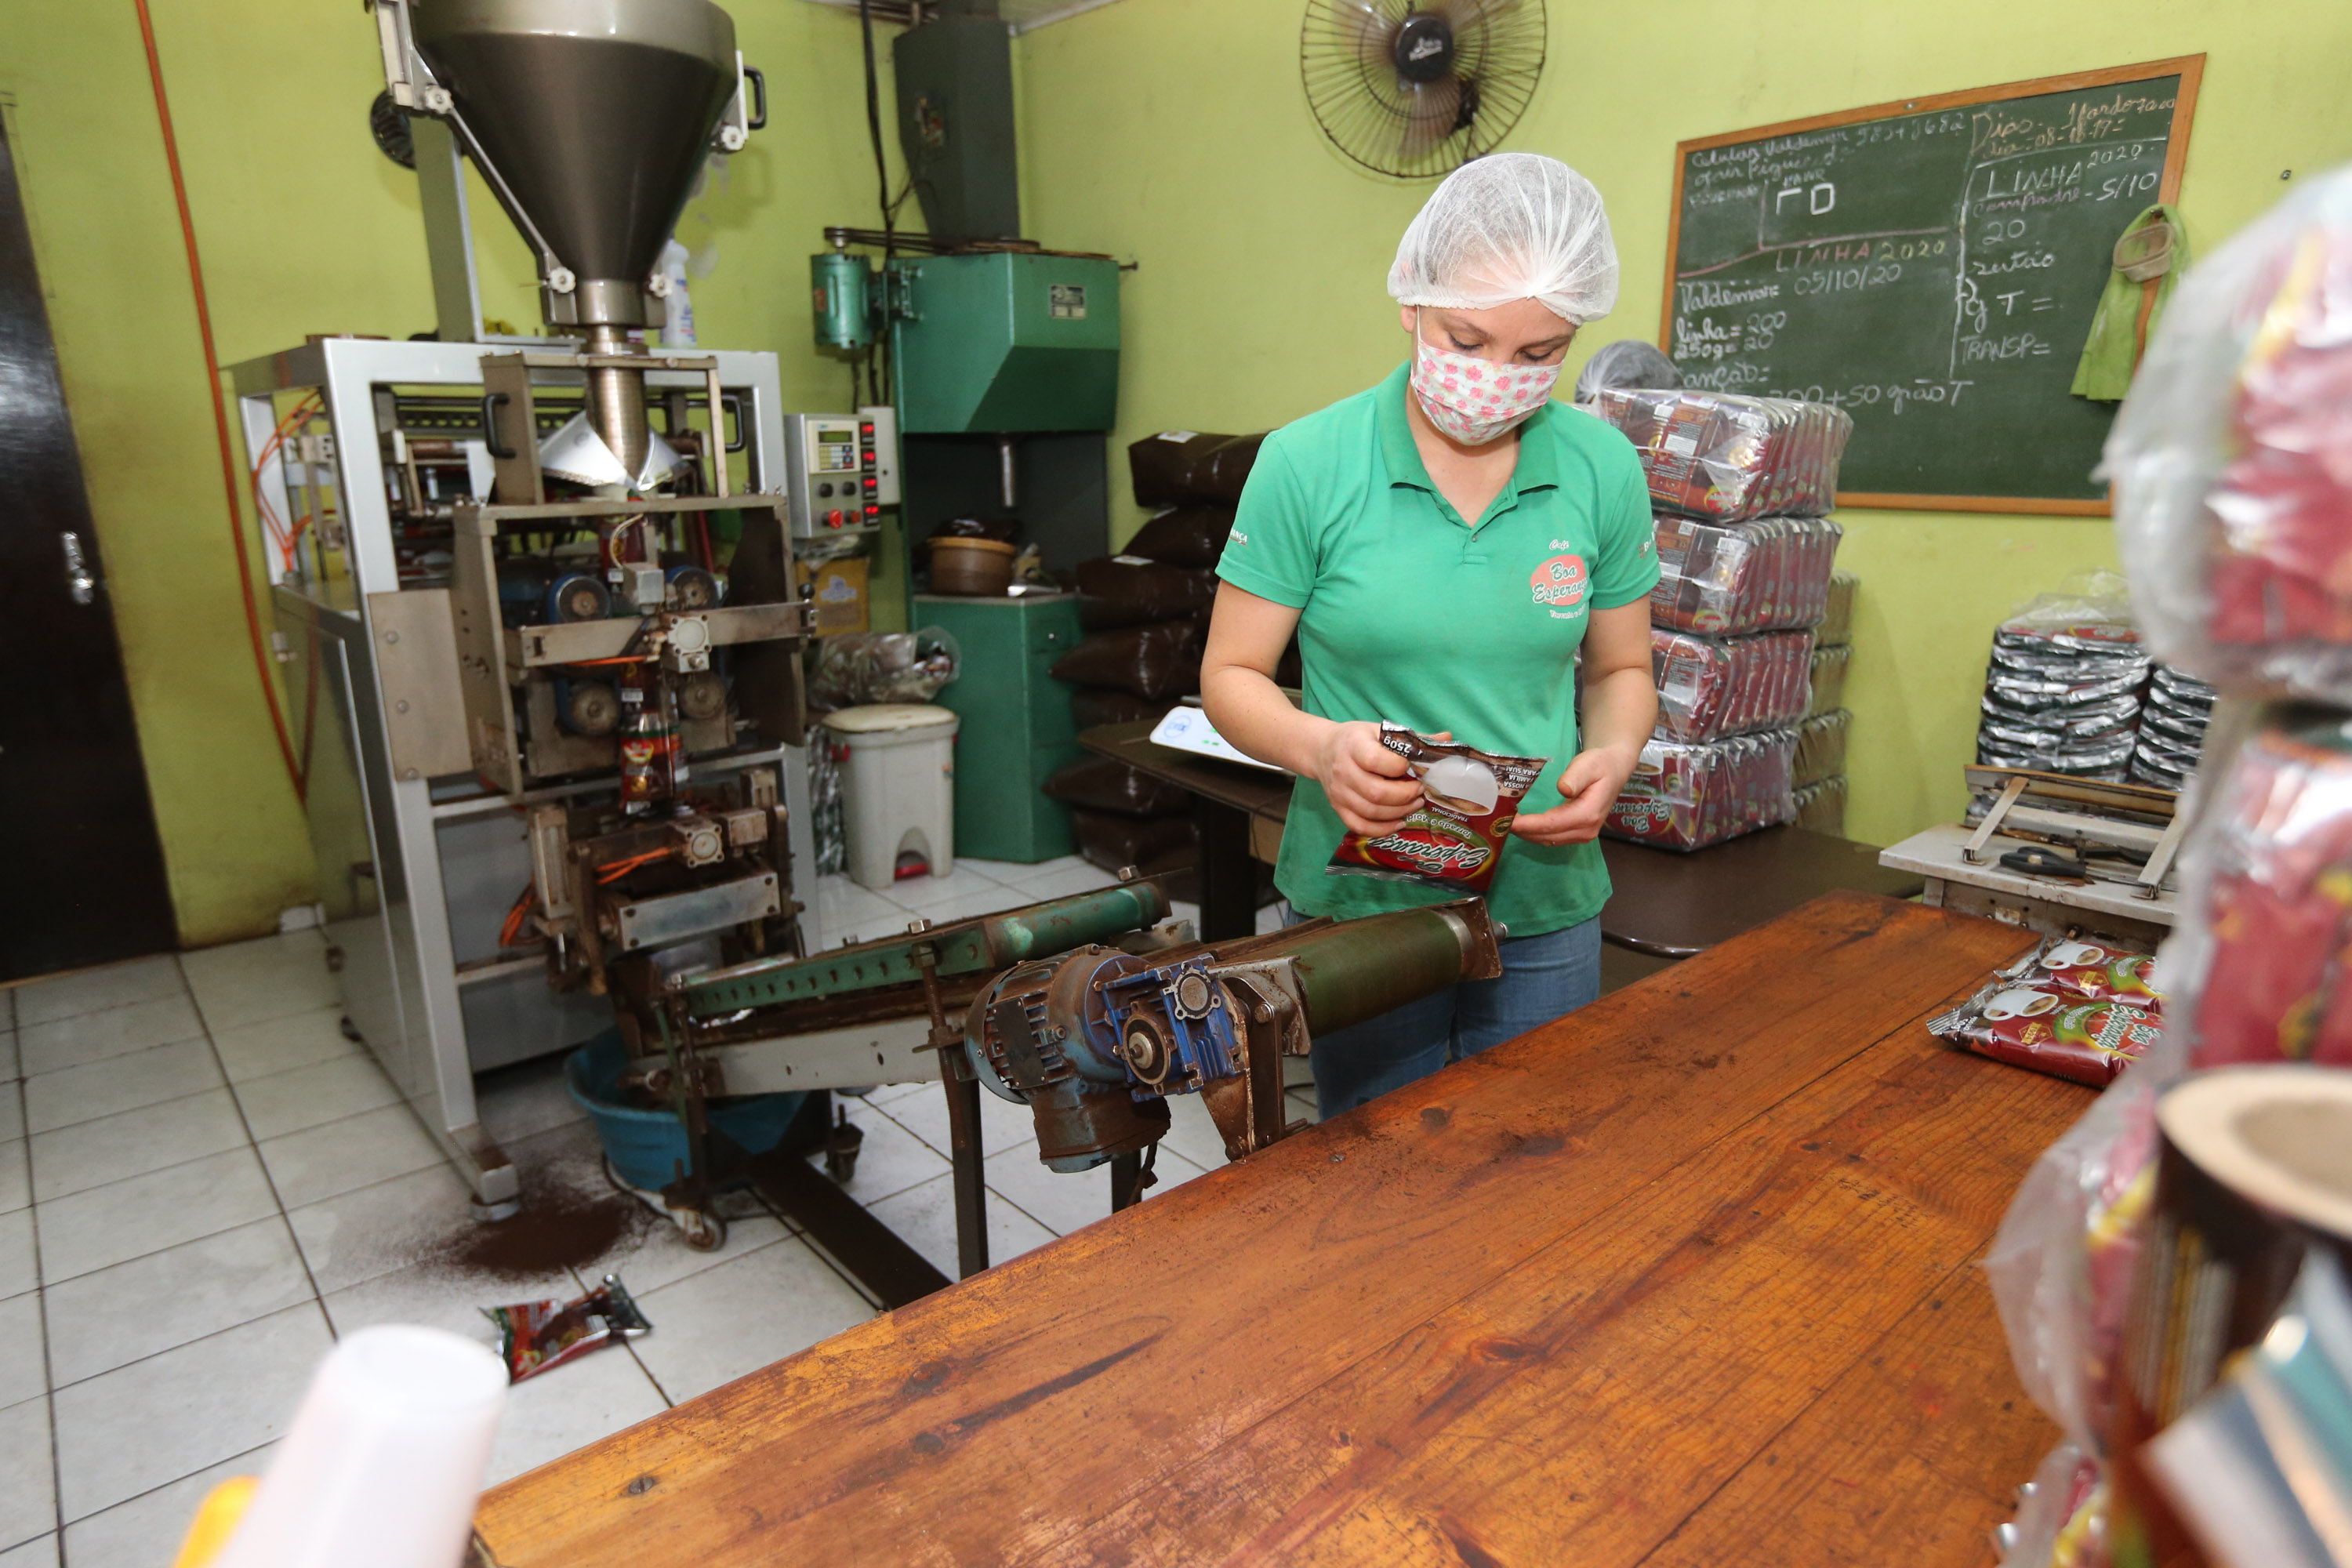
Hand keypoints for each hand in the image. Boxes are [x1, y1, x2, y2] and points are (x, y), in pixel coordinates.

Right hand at [1314, 720, 1424, 835]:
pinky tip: (1399, 822)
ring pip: (1371, 812)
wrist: (1323, 751)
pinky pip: (1360, 826)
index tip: (1411, 766)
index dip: (1399, 766)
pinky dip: (1383, 829)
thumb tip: (1446, 738)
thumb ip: (1413, 739)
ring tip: (1415, 804)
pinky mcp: (1338, 808)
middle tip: (1420, 790)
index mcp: (1354, 746)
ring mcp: (1339, 793)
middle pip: (1376, 792)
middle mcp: (1343, 770)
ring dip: (1399, 812)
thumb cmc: (1358, 740)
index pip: (1375, 760)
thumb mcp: (1381, 731)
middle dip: (1405, 795)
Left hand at [1511, 745, 1637, 846]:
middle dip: (1523, 831)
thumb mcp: (1589, 763)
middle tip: (1499, 821)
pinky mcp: (1579, 833)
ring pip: (1549, 840)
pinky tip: (1521, 826)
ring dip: (1527, 834)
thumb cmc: (1600, 764)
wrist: (1614, 769)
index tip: (1508, 821)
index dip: (1529, 825)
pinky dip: (1536, 834)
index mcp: (1588, 813)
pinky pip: (1553, 838)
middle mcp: (1587, 830)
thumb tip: (1563, 790)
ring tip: (1505, 824)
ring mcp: (1584, 834)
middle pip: (1548, 836)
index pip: (1553, 824)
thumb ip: (1576, 777)